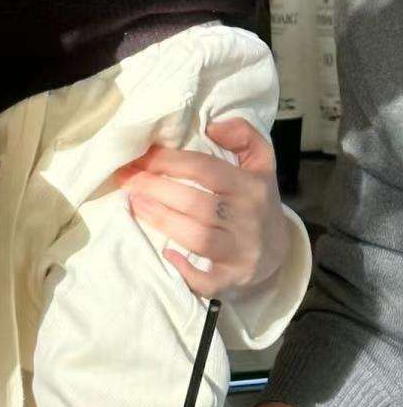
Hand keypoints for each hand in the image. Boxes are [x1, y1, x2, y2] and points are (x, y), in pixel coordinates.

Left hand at [115, 116, 288, 297]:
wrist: (280, 249)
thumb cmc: (255, 197)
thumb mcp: (260, 161)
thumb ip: (243, 135)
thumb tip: (214, 126)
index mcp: (250, 186)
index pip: (205, 168)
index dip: (168, 161)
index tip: (141, 157)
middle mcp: (248, 218)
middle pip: (196, 203)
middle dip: (156, 189)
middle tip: (127, 180)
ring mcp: (242, 250)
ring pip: (199, 237)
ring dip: (162, 220)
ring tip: (135, 203)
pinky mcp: (235, 278)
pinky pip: (210, 280)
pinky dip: (188, 272)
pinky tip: (167, 256)